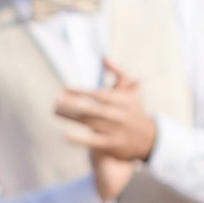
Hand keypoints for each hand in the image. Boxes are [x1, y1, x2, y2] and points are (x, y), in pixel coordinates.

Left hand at [56, 70, 157, 190]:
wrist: (148, 139)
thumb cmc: (134, 110)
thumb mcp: (132, 89)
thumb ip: (118, 71)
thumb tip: (103, 57)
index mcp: (123, 101)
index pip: (99, 94)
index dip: (81, 91)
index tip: (65, 87)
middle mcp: (119, 115)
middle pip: (91, 109)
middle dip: (72, 103)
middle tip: (56, 99)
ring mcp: (115, 131)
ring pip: (89, 123)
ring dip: (70, 116)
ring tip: (55, 110)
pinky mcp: (111, 145)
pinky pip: (92, 142)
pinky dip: (79, 139)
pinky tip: (65, 135)